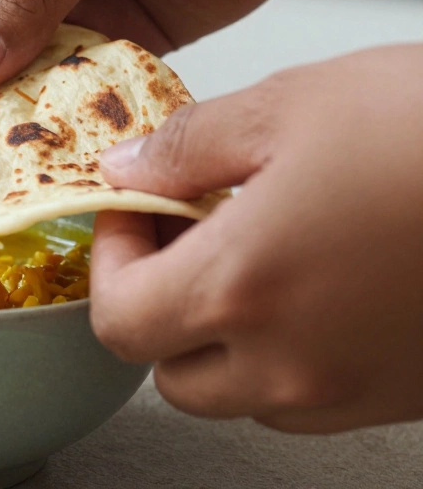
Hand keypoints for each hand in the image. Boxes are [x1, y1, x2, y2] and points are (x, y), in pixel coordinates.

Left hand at [90, 45, 422, 432]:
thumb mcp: (294, 105)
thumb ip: (186, 146)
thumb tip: (125, 169)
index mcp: (245, 288)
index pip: (118, 320)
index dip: (110, 260)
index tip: (134, 211)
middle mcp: (293, 362)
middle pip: (169, 371)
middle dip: (157, 304)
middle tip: (180, 233)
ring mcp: (354, 390)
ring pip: (238, 394)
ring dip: (221, 335)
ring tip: (254, 250)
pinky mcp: (403, 394)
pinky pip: (310, 398)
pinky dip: (287, 352)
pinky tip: (316, 280)